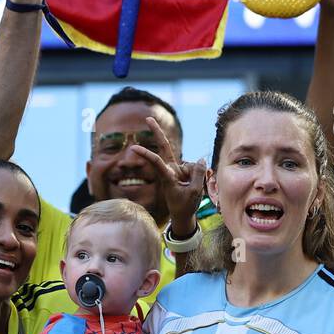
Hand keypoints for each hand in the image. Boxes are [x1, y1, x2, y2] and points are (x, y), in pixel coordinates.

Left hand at [132, 115, 205, 234]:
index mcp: (167, 176)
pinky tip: (196, 185)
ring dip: (196, 176)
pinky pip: (196, 168)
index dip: (146, 154)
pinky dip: (199, 176)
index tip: (134, 147)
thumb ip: (198, 174)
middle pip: (164, 146)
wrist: (183, 215)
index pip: (156, 162)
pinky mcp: (184, 171)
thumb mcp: (194, 192)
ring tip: (192, 190)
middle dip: (157, 131)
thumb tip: (200, 159)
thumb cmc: (185, 206)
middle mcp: (170, 169)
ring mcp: (177, 169)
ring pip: (191, 164)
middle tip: (148, 118)